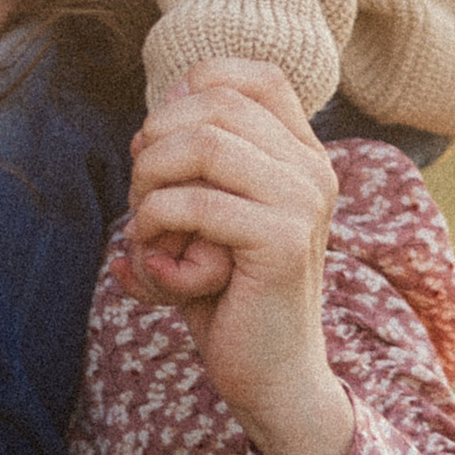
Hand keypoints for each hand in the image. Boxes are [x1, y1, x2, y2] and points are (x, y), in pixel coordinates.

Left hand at [128, 64, 352, 454]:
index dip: (190, 92)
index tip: (159, 146)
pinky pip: (194, 204)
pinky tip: (156, 266)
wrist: (270, 377)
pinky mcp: (283, 240)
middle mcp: (313, 169)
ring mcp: (304, 201)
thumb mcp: (205, 216)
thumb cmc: (227, 295)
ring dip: (150, 187)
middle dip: (154, 146)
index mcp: (302, 155)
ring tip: (147, 232)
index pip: (250, 78)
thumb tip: (151, 124)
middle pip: (211, 106)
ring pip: (199, 145)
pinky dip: (154, 229)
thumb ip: (190, 165)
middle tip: (142, 201)